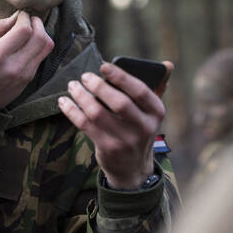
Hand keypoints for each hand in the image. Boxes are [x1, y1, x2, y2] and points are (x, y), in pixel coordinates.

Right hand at [0, 11, 54, 109]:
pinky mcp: (30, 79)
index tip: (19, 15)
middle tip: (28, 20)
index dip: (24, 18)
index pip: (24, 30)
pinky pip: (42, 56)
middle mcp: (15, 66)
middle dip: (37, 23)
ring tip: (30, 30)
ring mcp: (25, 74)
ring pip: (46, 46)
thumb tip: (15, 16)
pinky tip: (28, 43)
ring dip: (41, 33)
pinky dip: (38, 45)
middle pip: (41, 37)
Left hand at [58, 61, 173, 188]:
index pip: (140, 91)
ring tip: (73, 86)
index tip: (104, 66)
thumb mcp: (152, 112)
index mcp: (156, 112)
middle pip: (119, 103)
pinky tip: (64, 102)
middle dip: (99, 86)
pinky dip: (72, 111)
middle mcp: (144, 127)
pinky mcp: (107, 148)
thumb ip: (158, 86)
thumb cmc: (139, 129)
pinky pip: (85, 125)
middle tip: (85, 76)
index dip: (121, 76)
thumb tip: (167, 64)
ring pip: (98, 114)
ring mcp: (125, 140)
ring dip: (81, 97)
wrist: (133, 167)